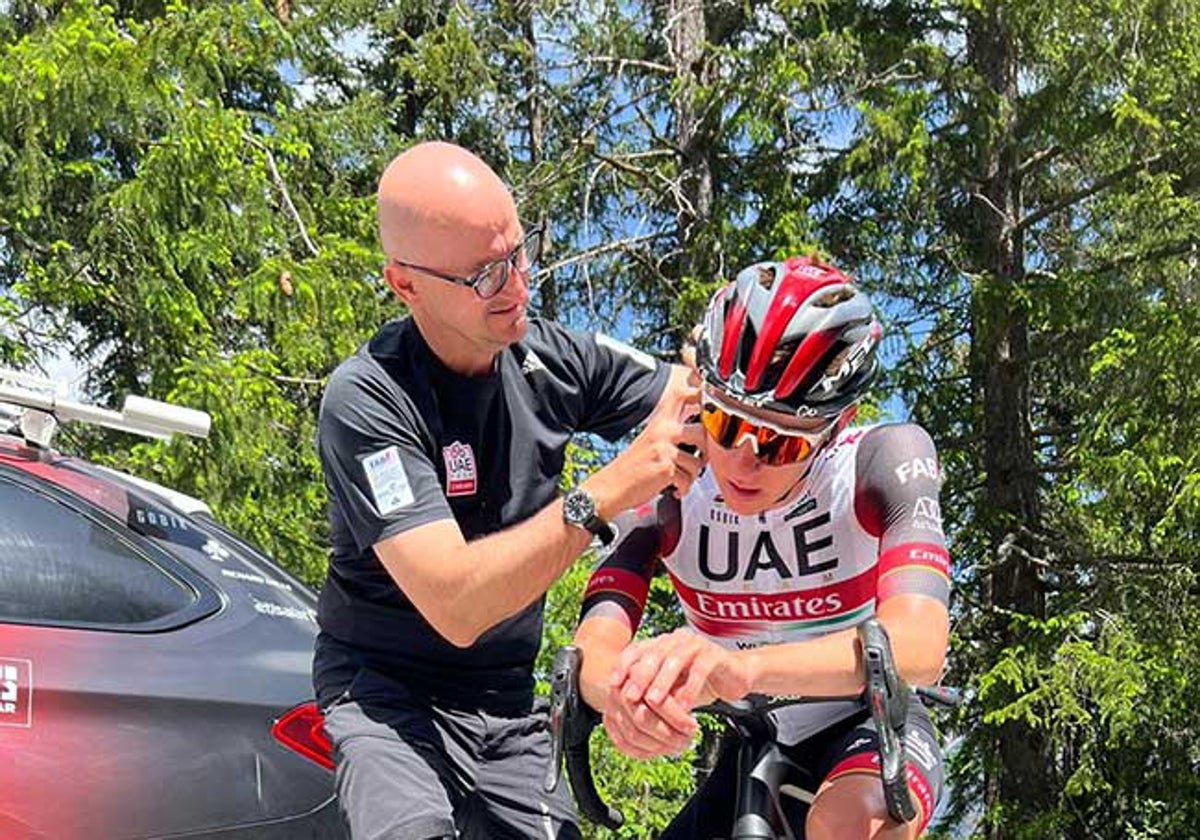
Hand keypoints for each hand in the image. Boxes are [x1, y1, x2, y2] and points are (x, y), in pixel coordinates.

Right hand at [586, 367, 703, 516]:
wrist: (612, 486)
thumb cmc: (631, 467)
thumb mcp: (651, 440)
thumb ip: (673, 433)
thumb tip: (702, 435)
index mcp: (659, 421)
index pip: (682, 395)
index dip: (700, 394)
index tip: (709, 406)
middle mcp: (662, 431)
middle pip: (703, 430)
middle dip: (705, 451)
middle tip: (697, 460)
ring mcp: (664, 449)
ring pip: (698, 461)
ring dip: (692, 475)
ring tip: (680, 478)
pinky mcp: (665, 469)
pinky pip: (689, 479)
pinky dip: (683, 488)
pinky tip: (674, 488)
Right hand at [601, 681, 693, 759]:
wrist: (641, 674)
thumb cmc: (666, 676)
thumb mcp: (675, 677)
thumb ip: (681, 691)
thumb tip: (690, 716)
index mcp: (636, 672)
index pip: (655, 700)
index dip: (676, 717)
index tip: (693, 726)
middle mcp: (618, 689)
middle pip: (642, 720)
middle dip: (669, 734)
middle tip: (688, 739)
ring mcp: (611, 706)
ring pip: (633, 735)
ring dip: (660, 746)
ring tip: (679, 745)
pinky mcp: (608, 722)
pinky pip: (623, 744)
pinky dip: (644, 752)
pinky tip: (661, 750)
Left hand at [611, 629, 753, 731]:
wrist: (733, 676)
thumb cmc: (697, 682)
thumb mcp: (669, 686)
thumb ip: (650, 689)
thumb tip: (623, 704)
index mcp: (662, 644)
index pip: (636, 649)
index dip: (622, 666)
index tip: (613, 685)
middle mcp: (677, 640)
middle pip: (653, 653)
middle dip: (639, 675)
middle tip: (630, 696)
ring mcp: (697, 644)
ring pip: (675, 659)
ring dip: (662, 682)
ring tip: (654, 702)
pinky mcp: (715, 655)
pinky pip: (700, 669)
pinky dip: (690, 689)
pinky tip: (684, 707)